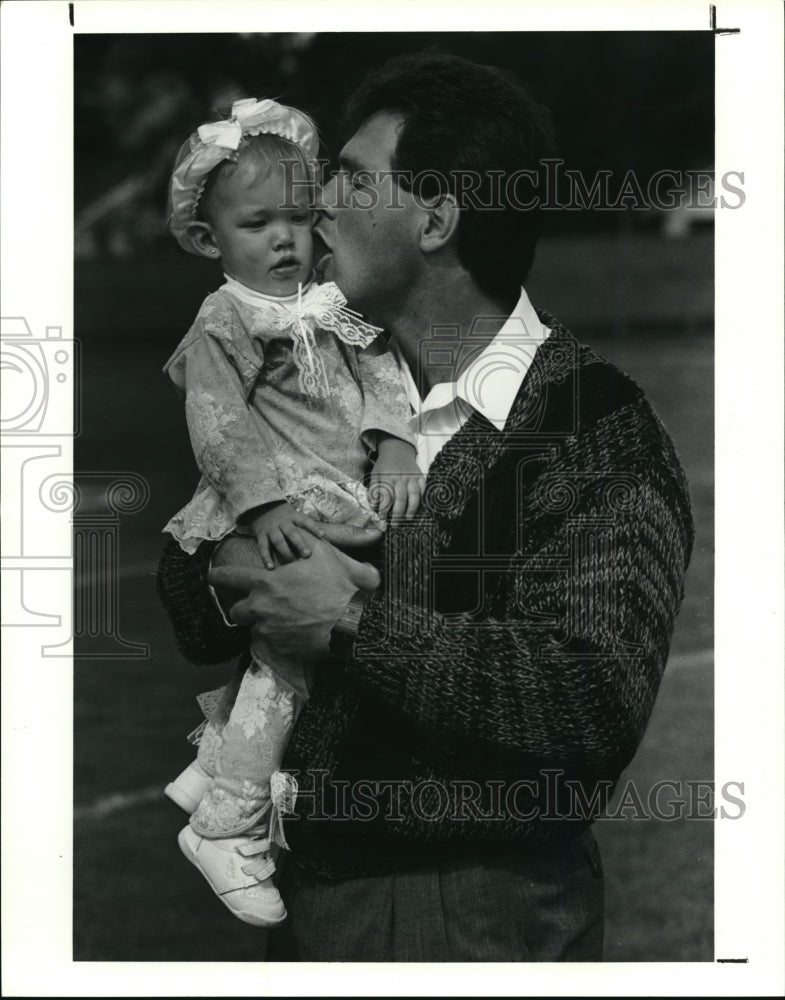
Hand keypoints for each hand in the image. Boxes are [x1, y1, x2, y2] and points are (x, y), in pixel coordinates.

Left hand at [208, 538, 380, 663]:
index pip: (227, 577)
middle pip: (235, 611)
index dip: (217, 576)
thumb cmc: (338, 586)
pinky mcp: (278, 649)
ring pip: (254, 629)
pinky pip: (271, 645)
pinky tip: (296, 634)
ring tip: (285, 622)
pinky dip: (279, 640)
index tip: (212, 576)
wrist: (351, 623)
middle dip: (243, 609)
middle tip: (258, 608)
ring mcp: (268, 630)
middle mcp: (260, 606)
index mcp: (265, 581)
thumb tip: (314, 530)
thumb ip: (311, 542)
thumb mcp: (325, 554)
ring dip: (264, 625)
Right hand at [244, 500, 325, 569]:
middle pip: (292, 532)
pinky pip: (263, 547)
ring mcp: (271, 528)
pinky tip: (270, 568)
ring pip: (278, 540)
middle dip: (300, 543)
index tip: (322, 535)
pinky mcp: (261, 535)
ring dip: (285, 551)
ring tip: (292, 562)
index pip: (305, 520)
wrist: (261, 507)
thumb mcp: (294, 515)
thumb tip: (325, 540)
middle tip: (308, 554)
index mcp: (293, 516)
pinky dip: (266, 558)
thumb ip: (305, 526)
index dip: (313, 527)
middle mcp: (282, 522)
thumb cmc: (285, 517)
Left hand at [369, 436, 423, 519]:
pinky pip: (424, 489)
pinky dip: (423, 499)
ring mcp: (412, 477)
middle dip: (398, 514)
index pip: (386, 497)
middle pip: (401, 499)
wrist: (397, 450)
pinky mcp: (420, 476)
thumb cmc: (384, 466)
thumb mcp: (374, 475)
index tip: (383, 518)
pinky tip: (420, 508)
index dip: (384, 509)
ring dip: (411, 509)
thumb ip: (374, 491)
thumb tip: (374, 507)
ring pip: (414, 495)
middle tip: (395, 525)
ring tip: (408, 519)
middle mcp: (400, 478)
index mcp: (387, 477)